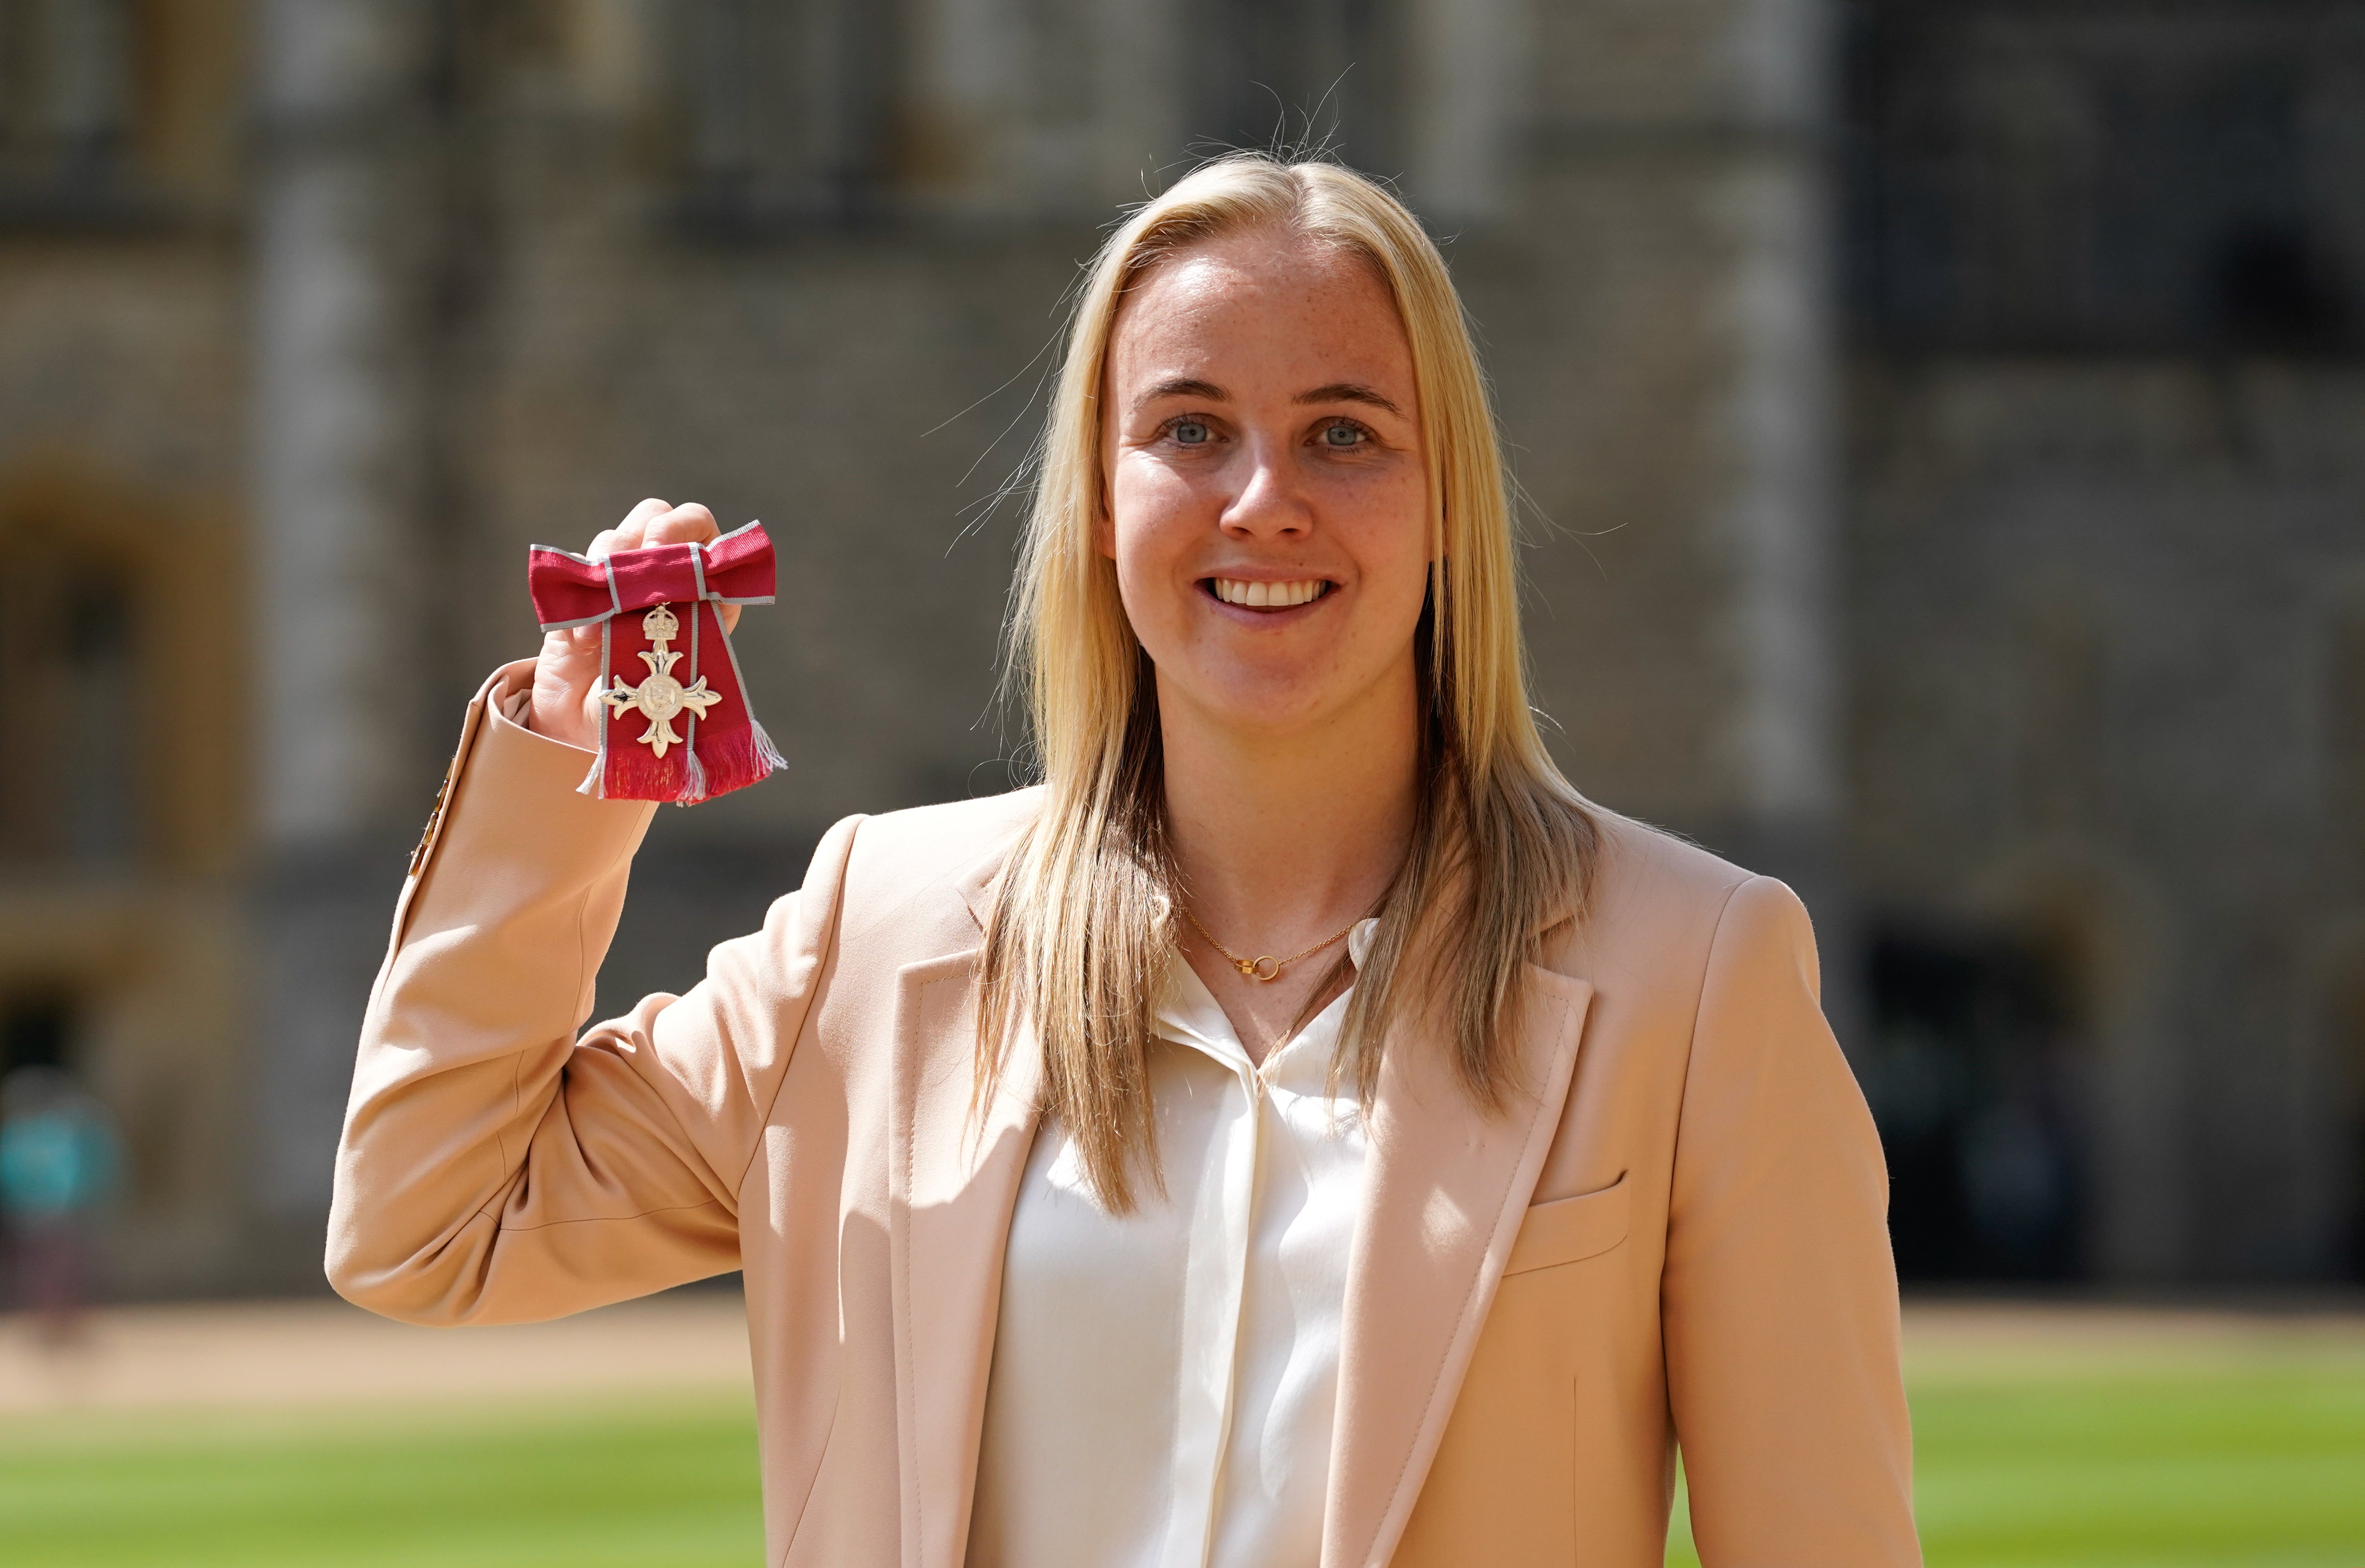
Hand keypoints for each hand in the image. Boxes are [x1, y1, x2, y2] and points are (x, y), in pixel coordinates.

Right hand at [527, 499, 741, 749]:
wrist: (592, 735)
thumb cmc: (648, 713)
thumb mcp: (680, 676)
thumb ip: (686, 632)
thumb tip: (682, 590)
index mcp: (704, 596)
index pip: (706, 534)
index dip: (689, 529)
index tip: (665, 547)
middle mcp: (665, 579)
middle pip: (658, 516)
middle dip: (648, 531)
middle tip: (639, 560)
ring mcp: (621, 583)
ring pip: (617, 538)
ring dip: (611, 569)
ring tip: (606, 624)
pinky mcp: (583, 594)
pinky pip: (580, 570)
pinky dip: (581, 597)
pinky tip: (583, 640)